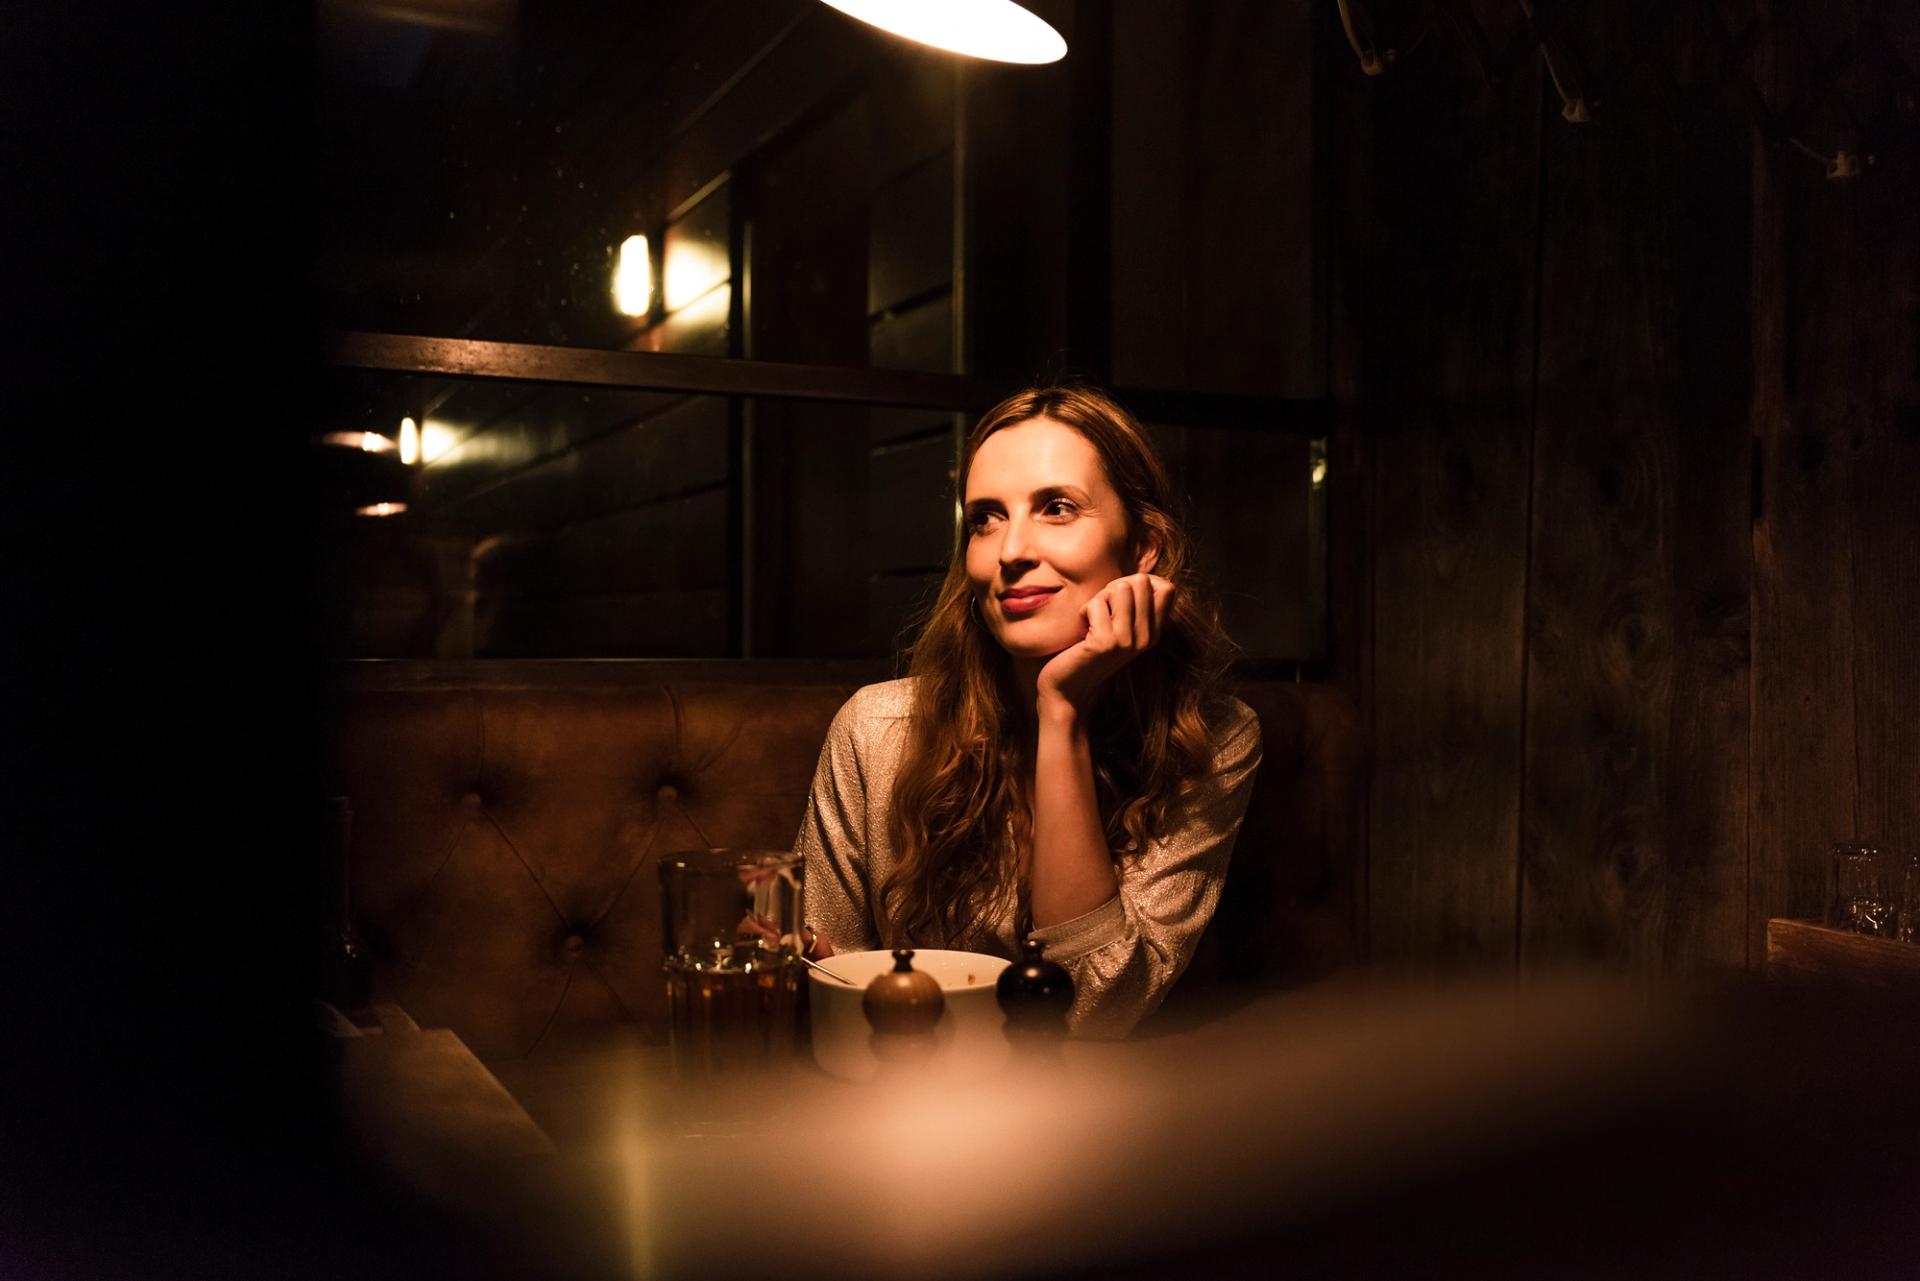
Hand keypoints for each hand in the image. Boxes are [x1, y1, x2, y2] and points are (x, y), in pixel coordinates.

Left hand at [1034, 574, 1174, 715]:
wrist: (1067, 689)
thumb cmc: (1087, 651)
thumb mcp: (1119, 628)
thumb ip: (1133, 607)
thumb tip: (1141, 577)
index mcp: (1154, 633)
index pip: (1168, 588)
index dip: (1140, 582)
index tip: (1119, 599)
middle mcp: (1147, 637)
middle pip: (1142, 581)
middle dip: (1116, 586)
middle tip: (1102, 609)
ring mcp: (1128, 641)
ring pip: (1121, 587)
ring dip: (1100, 597)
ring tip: (1092, 618)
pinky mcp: (1106, 643)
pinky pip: (1096, 604)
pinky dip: (1084, 611)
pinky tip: (1082, 631)